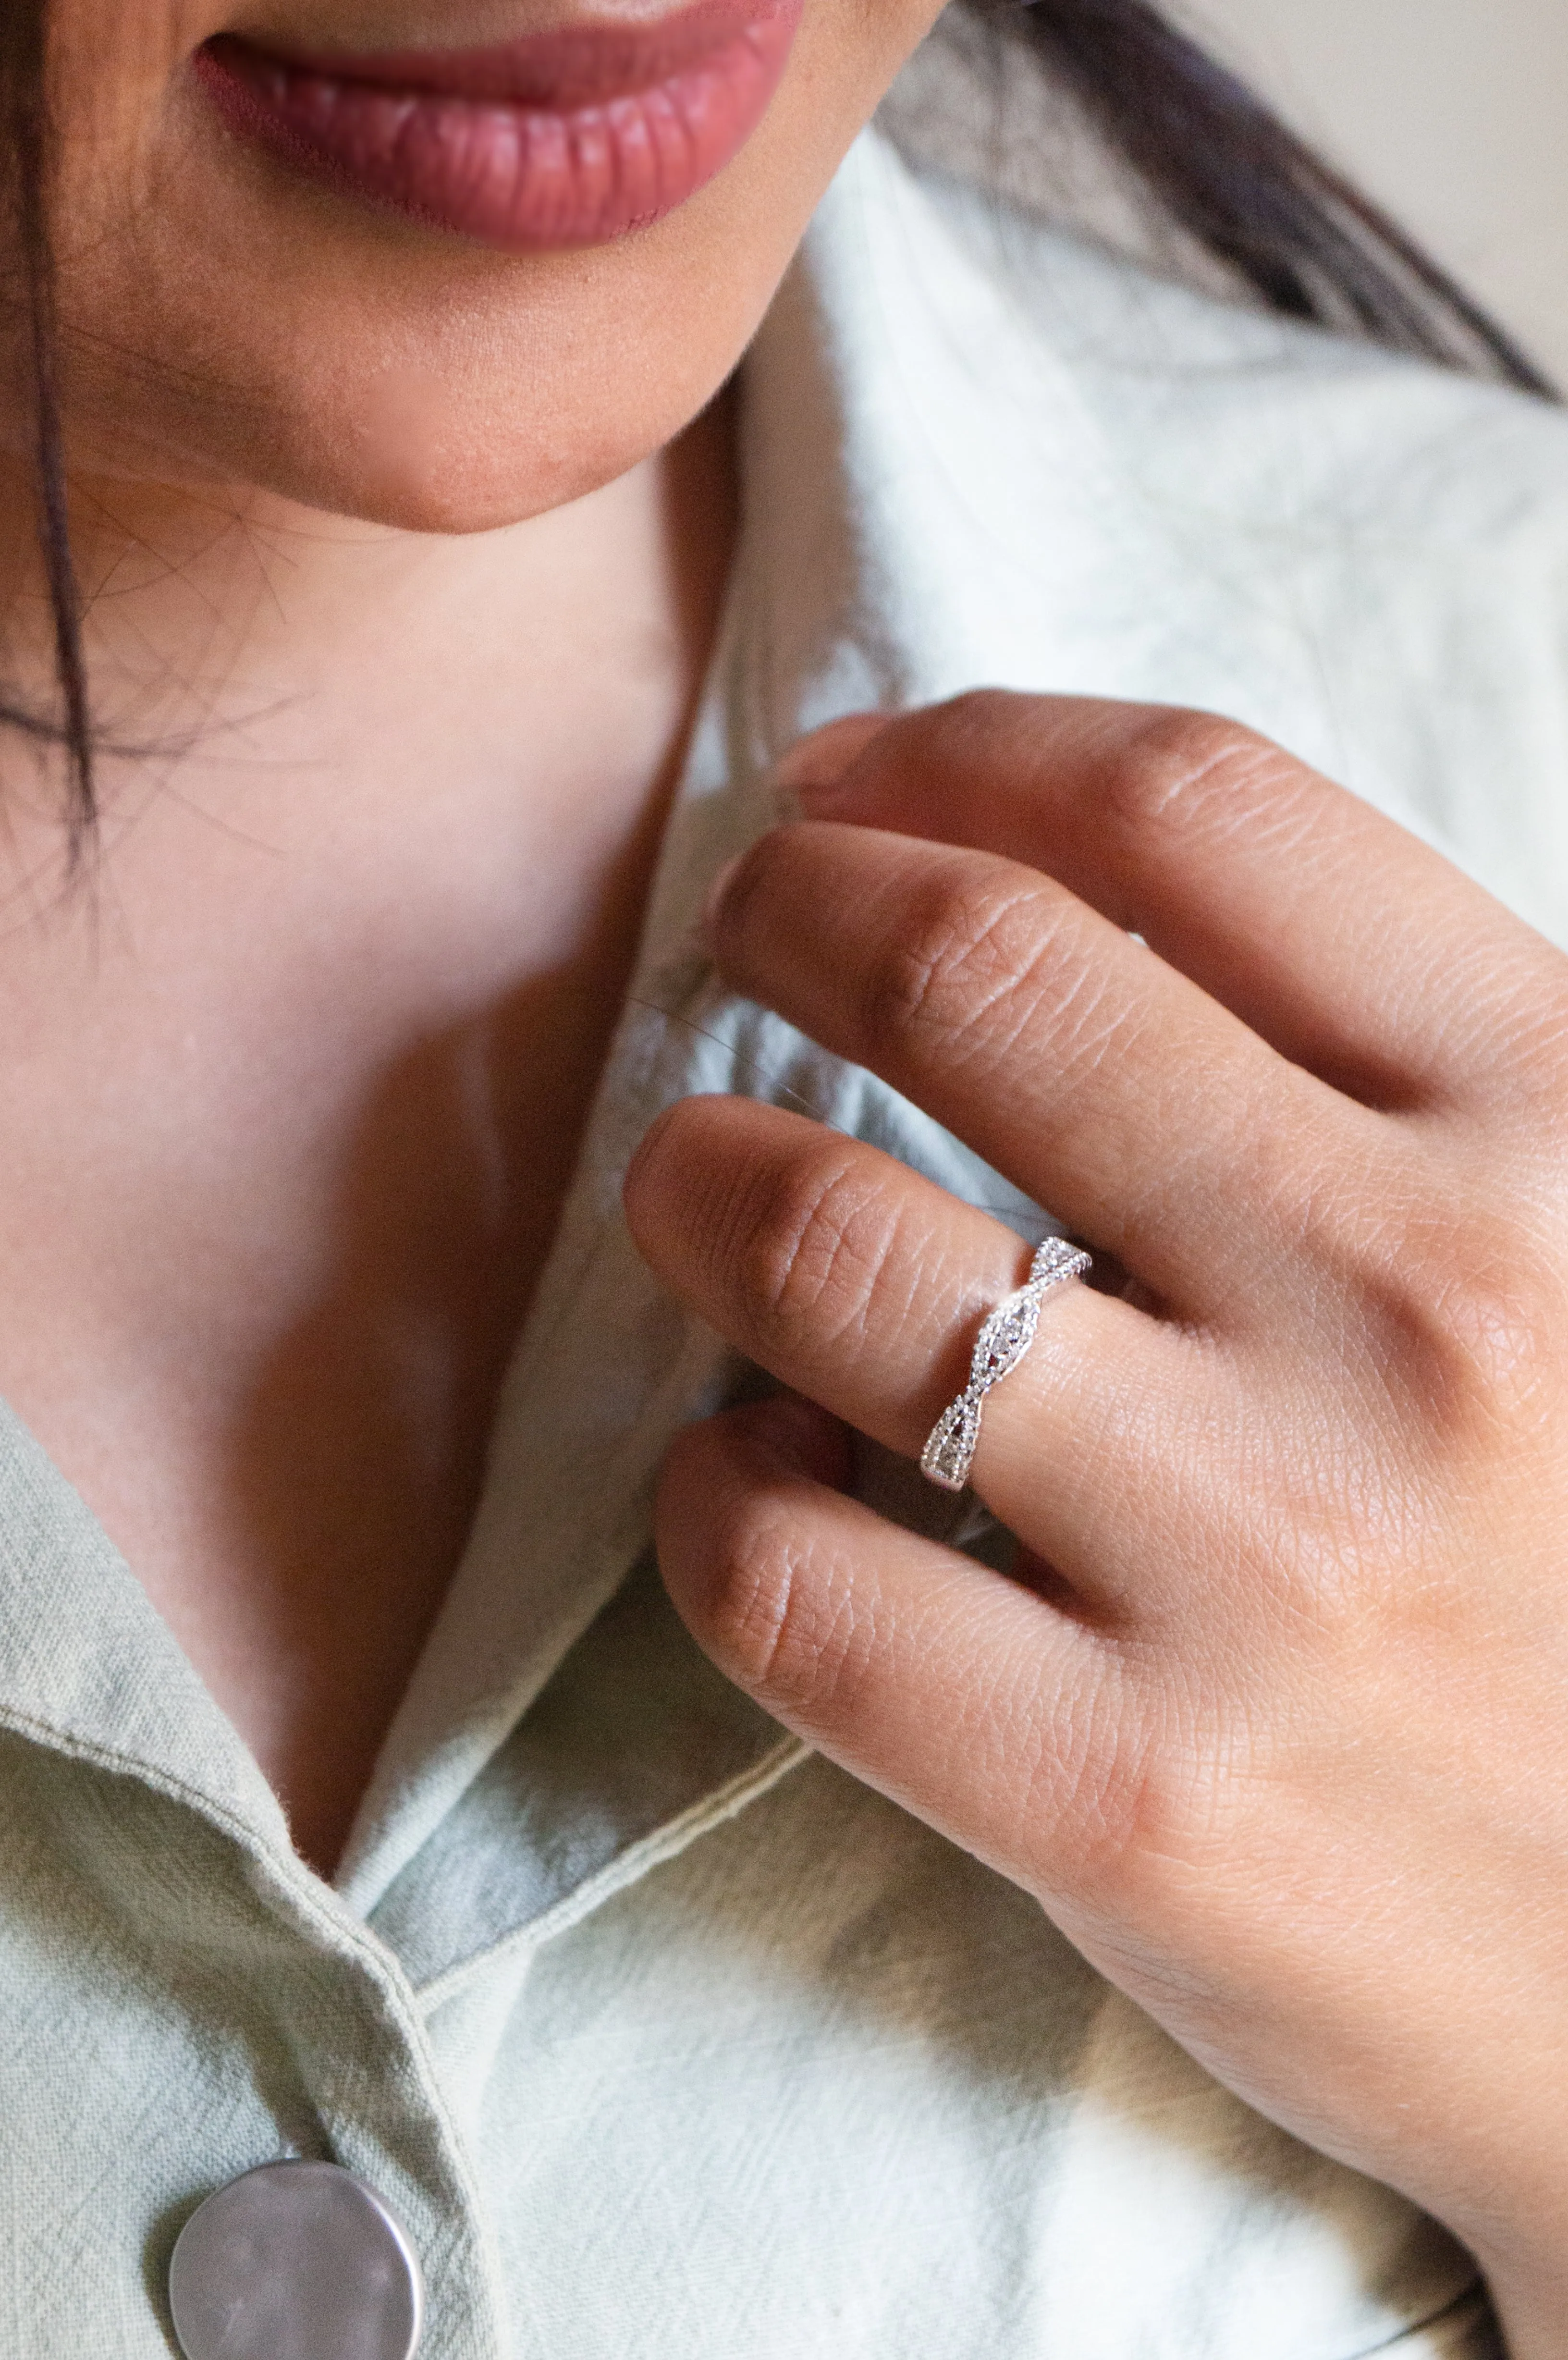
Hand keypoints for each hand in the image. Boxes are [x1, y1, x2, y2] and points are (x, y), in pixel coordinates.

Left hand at [623, 691, 1567, 2356]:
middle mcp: (1411, 1309)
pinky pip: (789, 1578)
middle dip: (790, 908)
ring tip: (695, 1183)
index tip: (853, 779)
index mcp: (1548, 1127)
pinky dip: (707, 1488)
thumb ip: (1388, 1071)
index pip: (1195, 813)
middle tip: (740, 929)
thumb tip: (1043, 894)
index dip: (967, 753)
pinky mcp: (1131, 1802)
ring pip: (830, 1249)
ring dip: (699, 1178)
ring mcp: (1268, 1562)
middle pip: (971, 977)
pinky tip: (740, 1465)